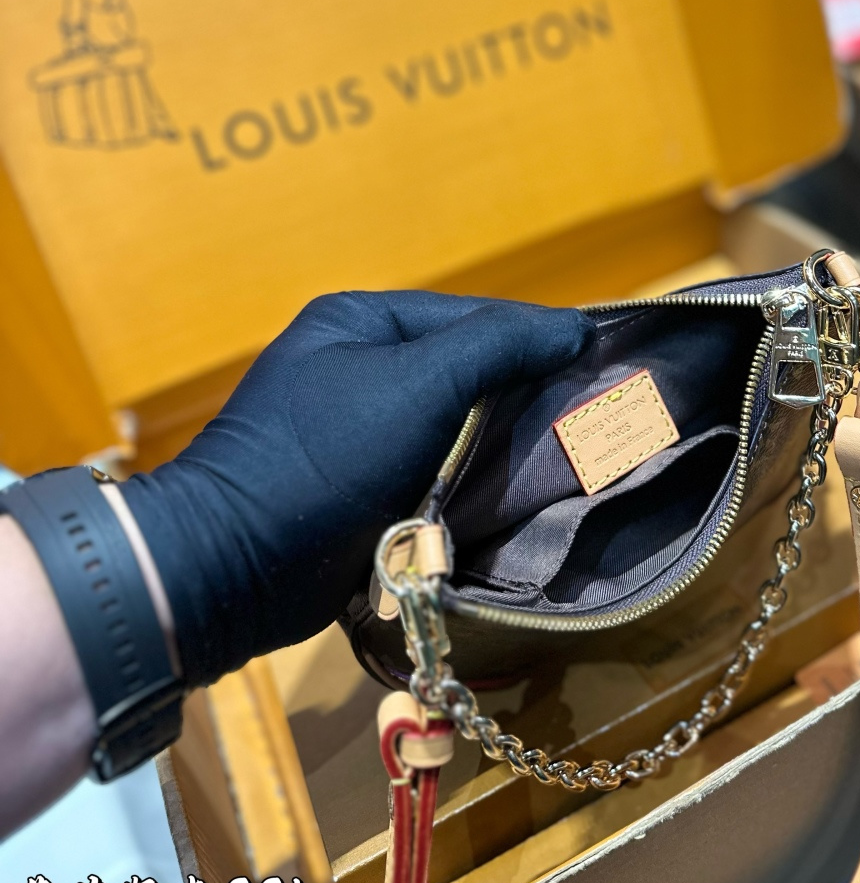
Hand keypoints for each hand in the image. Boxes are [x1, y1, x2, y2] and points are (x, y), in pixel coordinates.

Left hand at [122, 293, 591, 686]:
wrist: (234, 565)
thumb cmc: (325, 455)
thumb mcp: (419, 382)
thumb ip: (497, 345)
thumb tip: (573, 328)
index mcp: (359, 321)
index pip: (471, 317)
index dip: (535, 338)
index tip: (602, 361)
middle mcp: (354, 366)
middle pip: (463, 371)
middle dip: (520, 393)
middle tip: (590, 414)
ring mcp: (351, 432)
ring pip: (450, 427)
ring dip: (497, 444)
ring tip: (564, 456)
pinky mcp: (354, 490)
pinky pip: (429, 473)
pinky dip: (466, 482)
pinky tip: (510, 496)